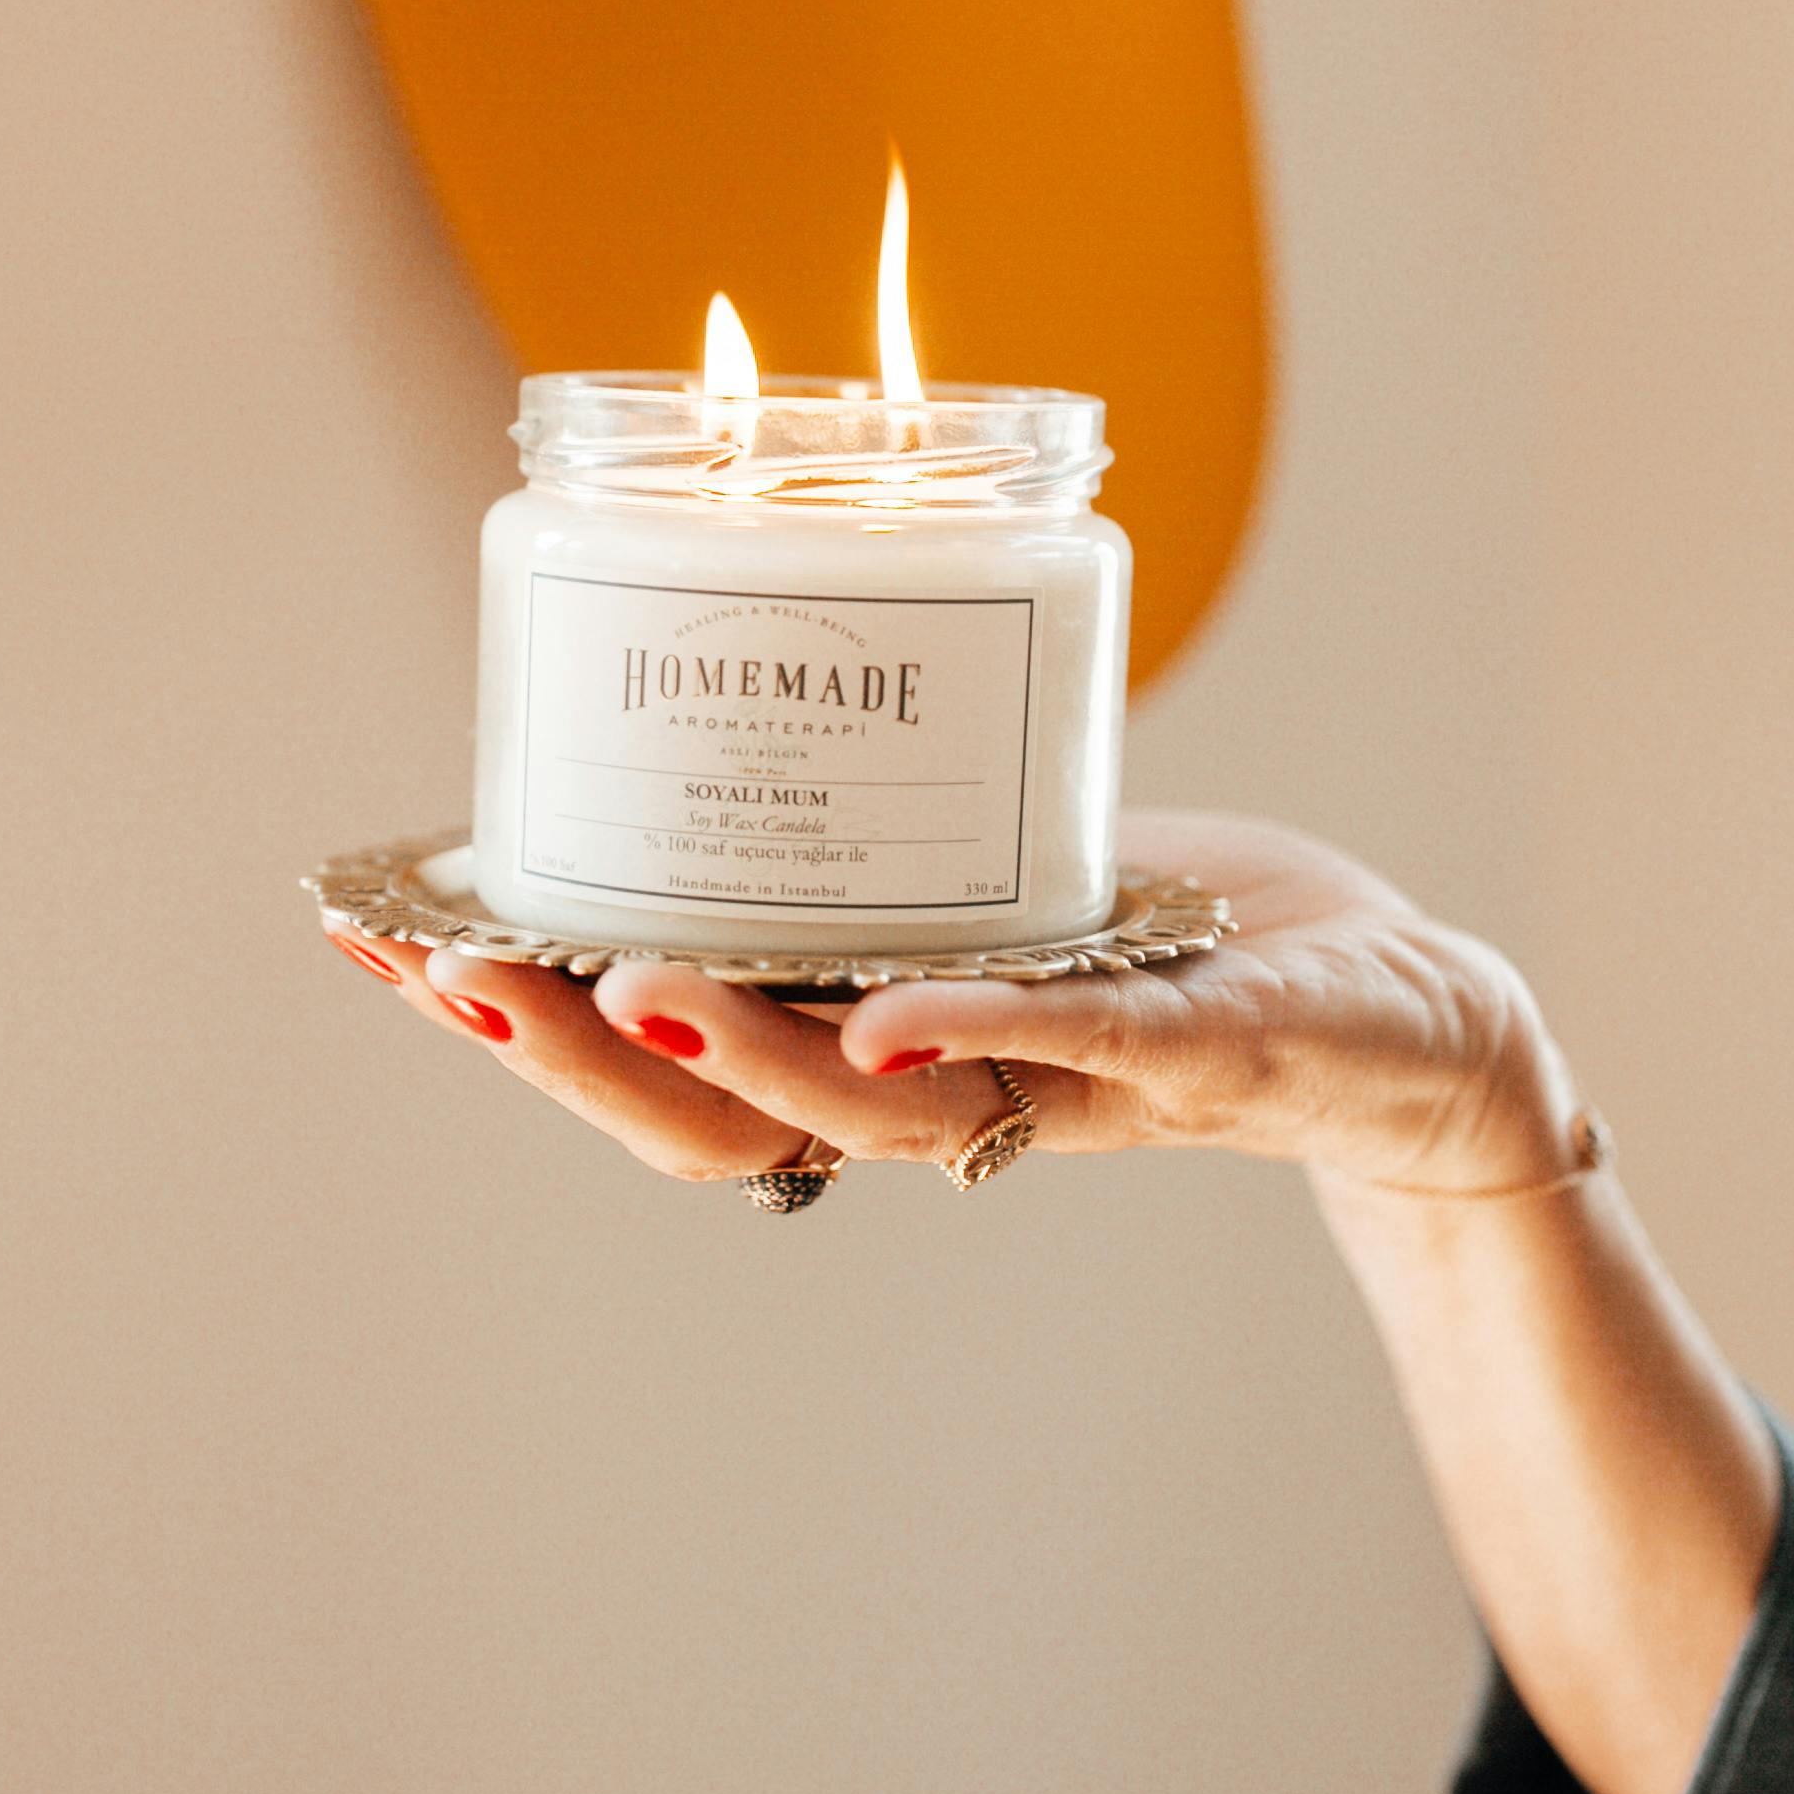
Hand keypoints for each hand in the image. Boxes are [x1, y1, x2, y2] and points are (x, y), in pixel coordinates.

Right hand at [328, 810, 1574, 1193]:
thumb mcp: (1005, 859)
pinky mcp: (1214, 1054)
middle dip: (577, 1059)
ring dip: (746, 1054)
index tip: (374, 935)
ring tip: (630, 992)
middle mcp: (951, 1092)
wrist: (1418, 1033)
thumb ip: (883, 818)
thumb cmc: (1195, 945)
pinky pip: (1094, 1054)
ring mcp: (1073, 1087)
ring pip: (879, 1109)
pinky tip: (898, 1016)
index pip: (663, 1061)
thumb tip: (718, 673)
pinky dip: (983, 1036)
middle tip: (460, 982)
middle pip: (729, 1119)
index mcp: (878, 1039)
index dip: (514, 1016)